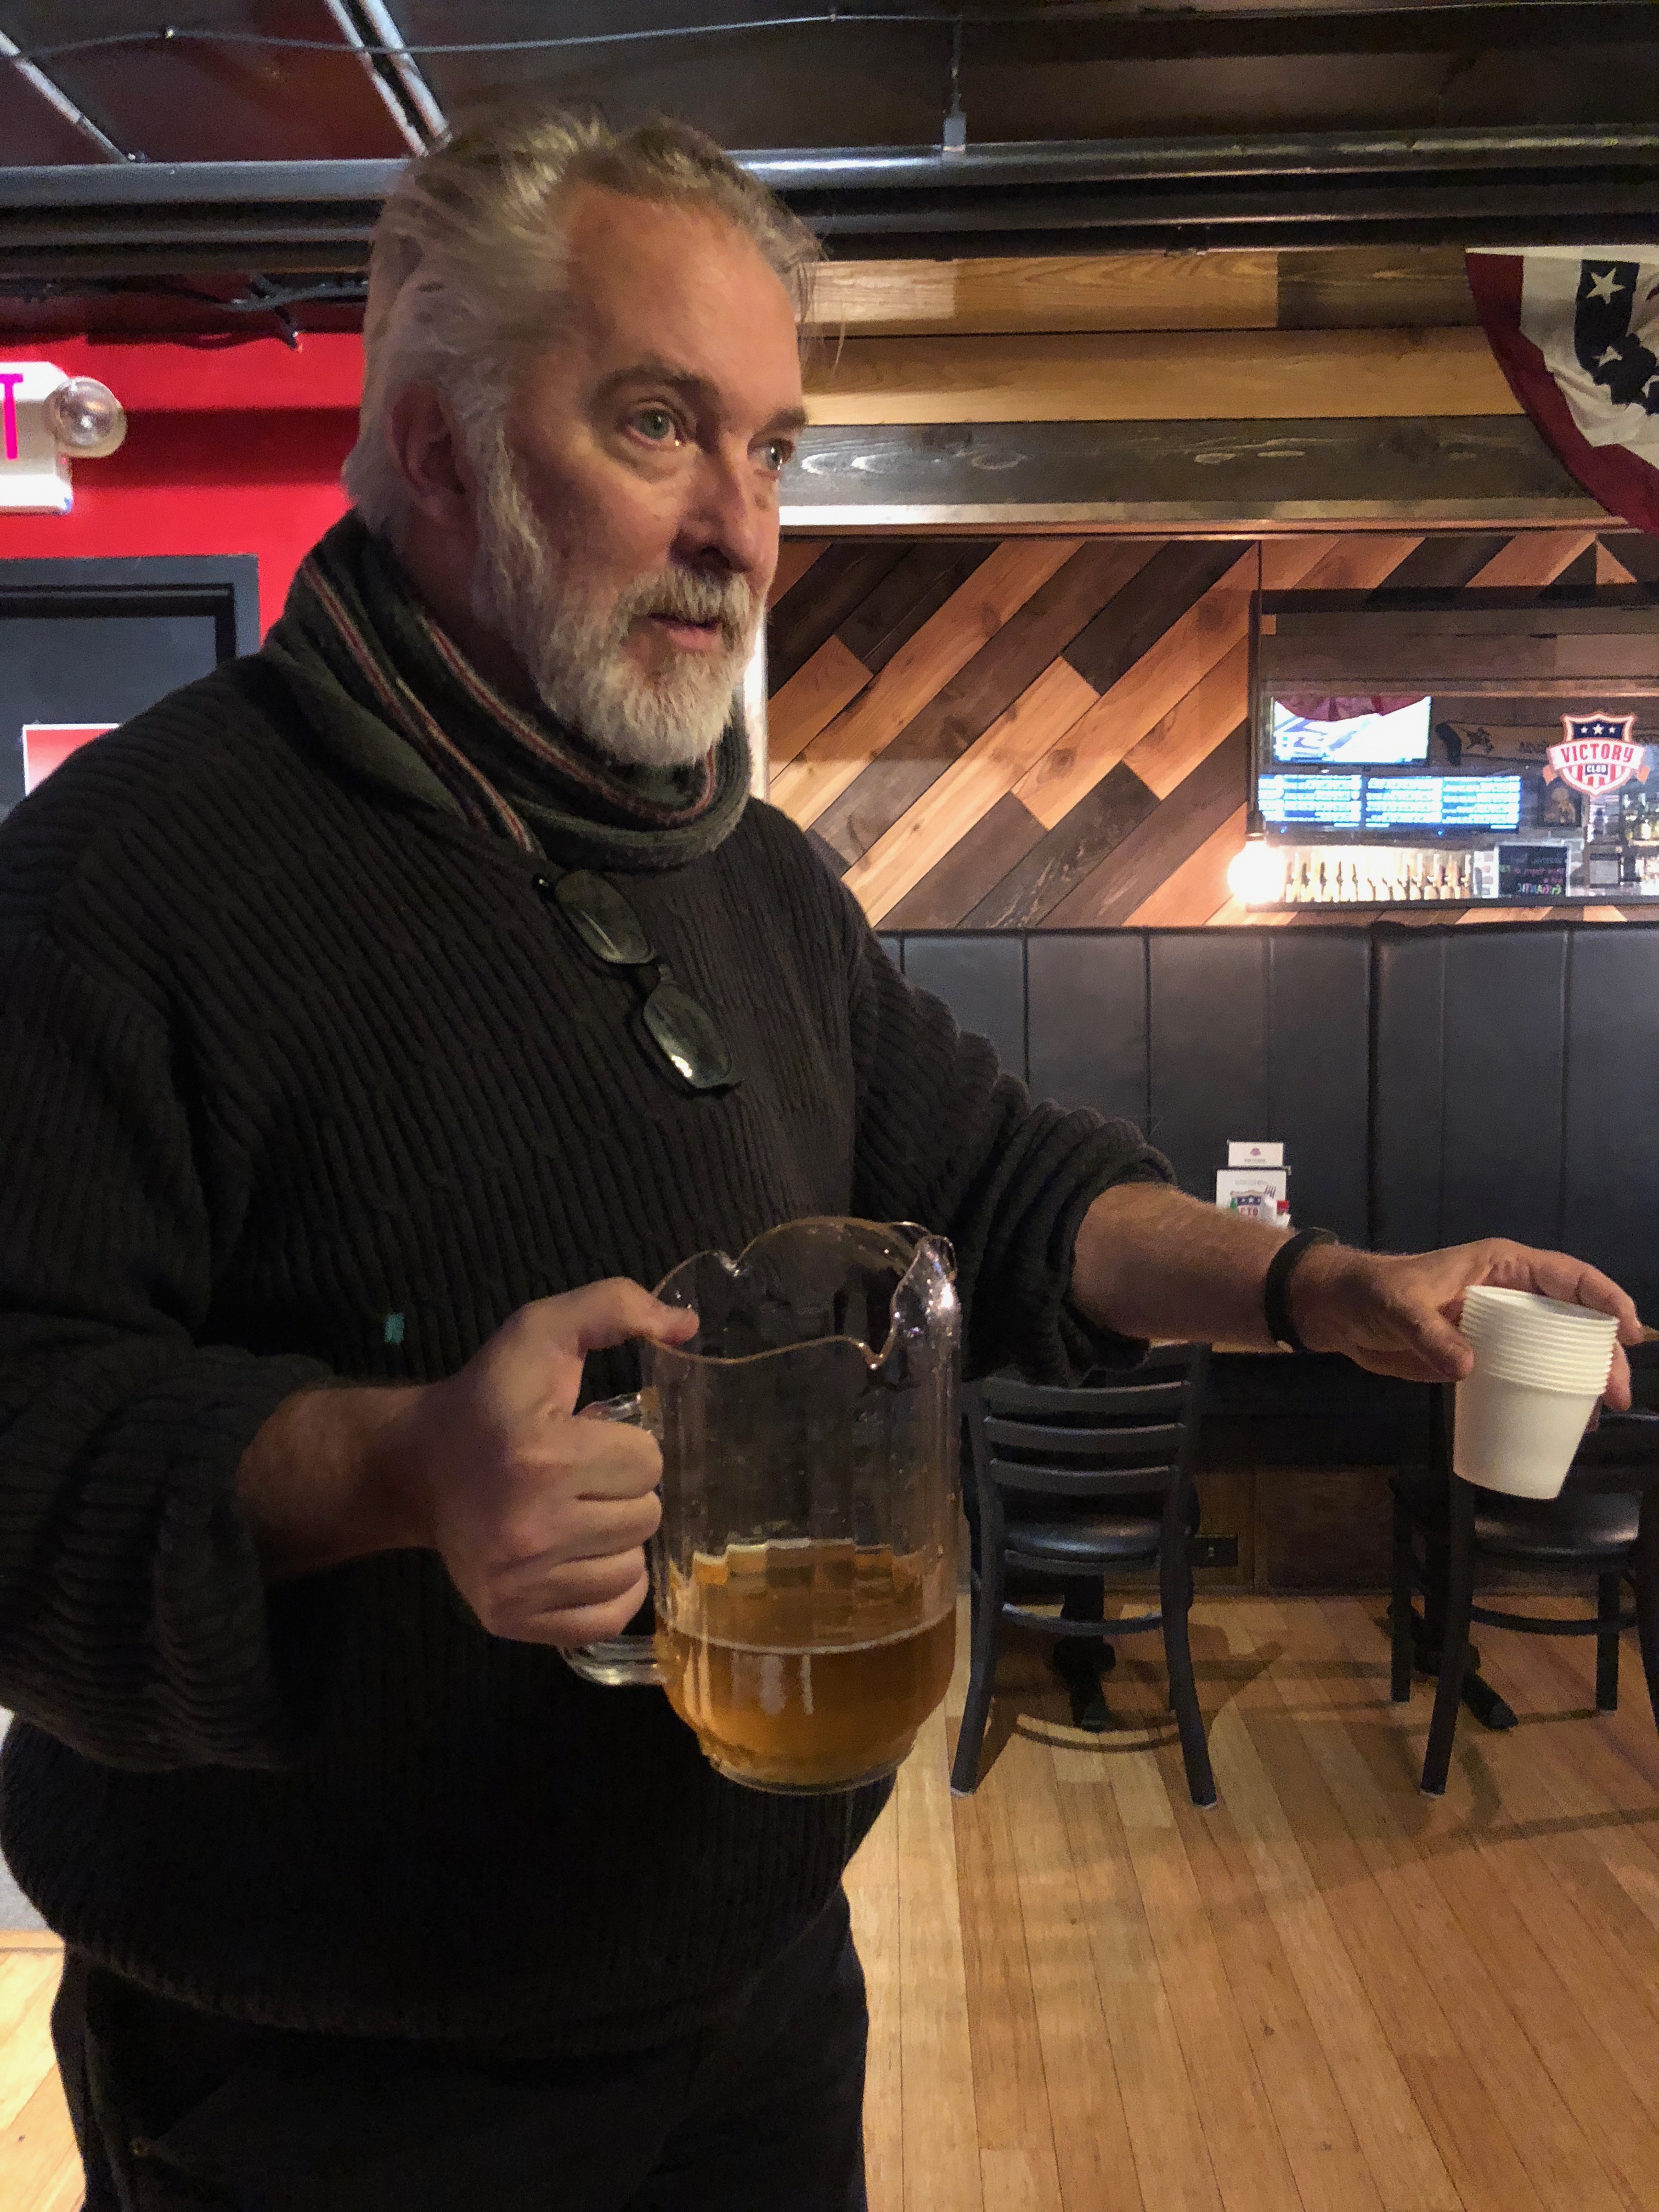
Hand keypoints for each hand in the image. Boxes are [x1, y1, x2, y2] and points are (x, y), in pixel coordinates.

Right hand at [373, 1280, 698, 1645]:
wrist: (418, 1465)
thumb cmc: (490, 1398)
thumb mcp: (542, 1331)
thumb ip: (615, 1306)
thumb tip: (688, 1325)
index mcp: (541, 1456)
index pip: (647, 1463)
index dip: (627, 1444)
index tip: (590, 1437)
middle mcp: (528, 1528)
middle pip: (645, 1517)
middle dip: (624, 1490)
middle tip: (583, 1477)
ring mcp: (518, 1583)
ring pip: (632, 1568)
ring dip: (617, 1539)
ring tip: (578, 1513)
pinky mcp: (511, 1619)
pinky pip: (609, 1615)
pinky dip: (607, 1586)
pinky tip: (580, 1555)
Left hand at [1287, 1239, 1640, 1409]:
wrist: (1339, 1313)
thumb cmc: (1371, 1293)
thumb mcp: (1399, 1307)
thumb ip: (1430, 1333)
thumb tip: (1469, 1368)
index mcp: (1501, 1266)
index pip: (1567, 1276)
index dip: (1604, 1298)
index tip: (1628, 1330)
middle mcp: (1510, 1293)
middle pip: (1574, 1318)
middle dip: (1603, 1351)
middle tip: (1617, 1393)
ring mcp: (1500, 1326)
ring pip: (1558, 1347)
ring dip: (1584, 1376)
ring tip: (1602, 1411)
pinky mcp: (1485, 1354)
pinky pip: (1529, 1371)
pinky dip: (1549, 1392)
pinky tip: (1565, 1419)